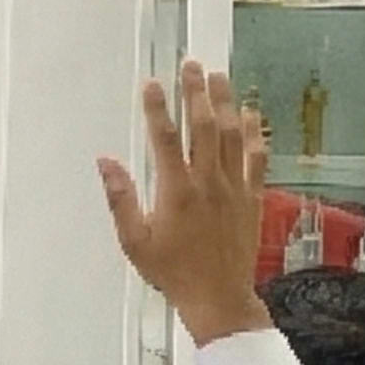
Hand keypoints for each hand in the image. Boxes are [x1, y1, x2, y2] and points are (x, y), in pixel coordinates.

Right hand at [98, 63, 273, 345]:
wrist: (219, 297)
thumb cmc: (173, 272)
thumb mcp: (134, 240)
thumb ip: (120, 198)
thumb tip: (106, 162)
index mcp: (176, 191)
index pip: (165, 138)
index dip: (157, 108)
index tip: (151, 84)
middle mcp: (208, 183)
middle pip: (204, 126)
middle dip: (196, 93)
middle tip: (191, 66)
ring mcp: (234, 188)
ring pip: (233, 135)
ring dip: (226, 103)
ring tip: (219, 77)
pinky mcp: (252, 198)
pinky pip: (258, 158)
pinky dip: (255, 134)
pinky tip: (251, 115)